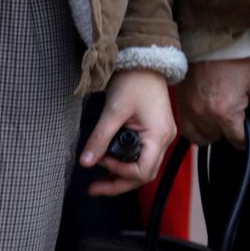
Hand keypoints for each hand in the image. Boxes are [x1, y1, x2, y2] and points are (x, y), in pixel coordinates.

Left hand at [81, 69, 177, 196]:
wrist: (144, 62)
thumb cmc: (133, 82)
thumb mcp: (113, 111)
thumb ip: (100, 138)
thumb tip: (86, 163)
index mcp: (158, 137)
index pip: (143, 172)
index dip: (120, 173)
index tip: (100, 162)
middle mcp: (164, 141)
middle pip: (144, 174)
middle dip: (119, 183)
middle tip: (94, 188)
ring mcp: (160, 137)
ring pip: (143, 167)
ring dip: (121, 174)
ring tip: (99, 180)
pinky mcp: (154, 132)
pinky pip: (142, 156)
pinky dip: (126, 162)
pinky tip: (110, 162)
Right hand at [174, 57, 249, 148]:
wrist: (207, 40)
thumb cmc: (231, 58)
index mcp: (224, 112)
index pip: (239, 141)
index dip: (249, 134)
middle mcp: (203, 115)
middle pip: (222, 139)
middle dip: (232, 130)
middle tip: (236, 111)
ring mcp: (189, 111)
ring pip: (204, 138)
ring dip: (214, 131)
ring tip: (221, 114)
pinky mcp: (180, 106)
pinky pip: (188, 131)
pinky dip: (197, 129)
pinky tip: (206, 118)